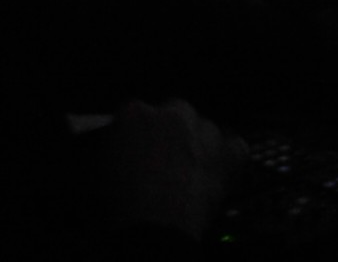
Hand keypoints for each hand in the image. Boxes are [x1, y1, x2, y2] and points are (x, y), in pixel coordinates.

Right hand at [85, 98, 244, 240]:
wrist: (154, 227)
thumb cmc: (125, 203)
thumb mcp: (101, 168)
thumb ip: (114, 146)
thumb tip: (120, 148)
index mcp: (135, 114)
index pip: (138, 112)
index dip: (140, 133)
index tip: (140, 147)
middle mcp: (171, 115)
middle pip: (176, 110)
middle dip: (172, 132)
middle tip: (165, 159)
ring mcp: (202, 133)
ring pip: (205, 127)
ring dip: (199, 143)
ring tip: (190, 169)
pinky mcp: (226, 155)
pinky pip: (236, 147)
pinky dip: (229, 157)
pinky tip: (217, 169)